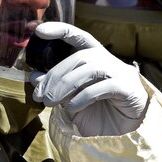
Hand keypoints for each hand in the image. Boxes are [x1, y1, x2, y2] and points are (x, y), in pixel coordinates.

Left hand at [28, 22, 147, 136]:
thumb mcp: (72, 99)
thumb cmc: (99, 112)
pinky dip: (81, 98)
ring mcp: (119, 72)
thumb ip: (57, 87)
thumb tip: (35, 77)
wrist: (126, 131)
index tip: (39, 31)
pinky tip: (71, 109)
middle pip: (78, 57)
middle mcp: (107, 60)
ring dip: (64, 87)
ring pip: (88, 70)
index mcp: (94, 58)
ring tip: (49, 103)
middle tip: (39, 94)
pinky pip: (100, 88)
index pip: (78, 36)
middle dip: (55, 75)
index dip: (60, 30)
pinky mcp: (126, 87)